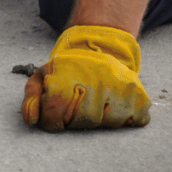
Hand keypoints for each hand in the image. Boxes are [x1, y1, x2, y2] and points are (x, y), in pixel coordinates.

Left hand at [22, 25, 150, 130]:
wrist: (100, 49)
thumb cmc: (67, 69)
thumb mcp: (43, 76)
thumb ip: (32, 97)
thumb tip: (31, 120)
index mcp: (69, 71)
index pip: (56, 106)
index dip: (51, 120)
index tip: (53, 120)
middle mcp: (98, 76)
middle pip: (83, 119)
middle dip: (74, 121)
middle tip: (73, 111)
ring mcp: (122, 85)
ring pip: (108, 123)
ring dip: (98, 121)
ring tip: (93, 105)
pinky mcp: (140, 95)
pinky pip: (133, 121)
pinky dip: (123, 120)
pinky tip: (112, 106)